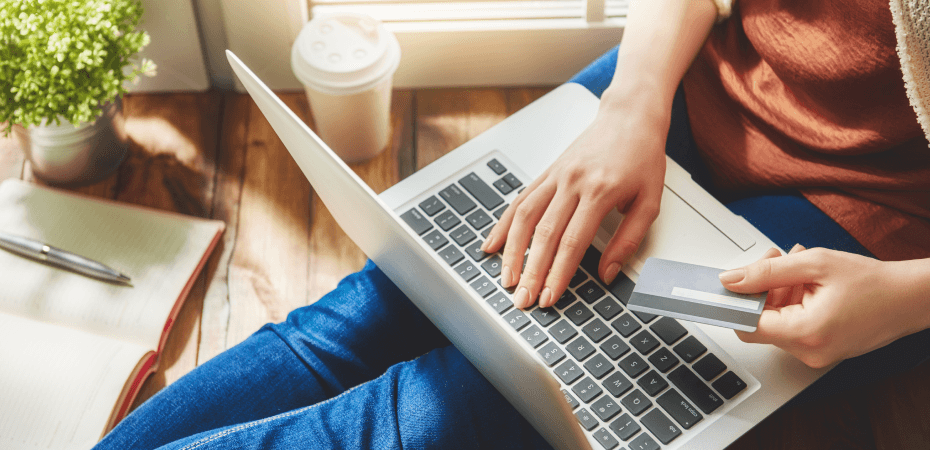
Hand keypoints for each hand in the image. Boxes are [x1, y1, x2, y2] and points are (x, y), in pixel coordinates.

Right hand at [481, 102, 667, 308]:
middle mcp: (572, 183)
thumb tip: (608, 273)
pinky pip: (520, 200)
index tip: (549, 296)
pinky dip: (504, 224)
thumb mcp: (650, 202)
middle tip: (523, 299)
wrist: (629, 116)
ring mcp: (556, 176)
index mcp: (600, 191)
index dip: (558, 274)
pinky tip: (493, 244)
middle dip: (531, 272)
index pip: (573, 242)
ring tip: (506, 278)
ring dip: (512, 252)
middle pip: (544, 235)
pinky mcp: (547, 172)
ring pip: (525, 218)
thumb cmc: (642, 157)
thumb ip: (629, 240)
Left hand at [720, 246, 929, 367]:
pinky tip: (809, 283)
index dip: (735, 300)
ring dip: (779, 291)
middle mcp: (807, 351)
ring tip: (800, 267)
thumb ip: (767, 272)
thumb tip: (731, 279)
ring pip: (776, 321)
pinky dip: (793, 302)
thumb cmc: (873, 282)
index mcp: (804, 333)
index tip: (728, 283)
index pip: (746, 324)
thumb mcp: (814, 264)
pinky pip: (793, 326)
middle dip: (762, 287)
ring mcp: (814, 354)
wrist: (911, 299)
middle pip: (760, 321)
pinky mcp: (820, 350)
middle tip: (777, 259)